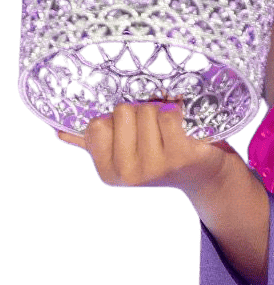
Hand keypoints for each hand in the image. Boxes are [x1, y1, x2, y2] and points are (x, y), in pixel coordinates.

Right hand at [54, 101, 234, 198]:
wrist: (203, 172)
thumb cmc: (160, 153)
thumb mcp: (125, 150)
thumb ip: (92, 142)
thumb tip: (59, 132)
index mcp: (108, 172)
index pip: (97, 123)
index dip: (117, 119)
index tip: (132, 132)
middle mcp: (127, 174)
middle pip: (123, 111)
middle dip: (141, 111)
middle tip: (155, 129)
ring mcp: (153, 167)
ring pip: (147, 110)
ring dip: (161, 111)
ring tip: (171, 129)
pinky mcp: (179, 156)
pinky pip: (168, 115)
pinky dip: (177, 111)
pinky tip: (184, 126)